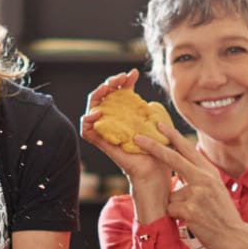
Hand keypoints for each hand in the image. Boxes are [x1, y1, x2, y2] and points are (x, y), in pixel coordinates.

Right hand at [78, 70, 172, 202]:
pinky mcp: (103, 144)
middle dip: (109, 83)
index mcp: (127, 116)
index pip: (119, 93)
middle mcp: (115, 122)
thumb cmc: (161, 152)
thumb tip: (150, 101)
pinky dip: (87, 121)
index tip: (133, 74)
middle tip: (120, 77)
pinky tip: (99, 112)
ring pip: (92, 109)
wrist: (158, 174)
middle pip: (103, 97)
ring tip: (107, 87)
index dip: (123, 81)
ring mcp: (107, 132)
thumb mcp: (159, 126)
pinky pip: (86, 132)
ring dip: (96, 95)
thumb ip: (152, 112)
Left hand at [134, 126, 246, 248]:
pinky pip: (171, 209)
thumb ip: (198, 176)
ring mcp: (197, 194)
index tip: (159, 125)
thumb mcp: (215, 189)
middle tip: (138, 137)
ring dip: (176, 205)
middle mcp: (204, 179)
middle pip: (173, 159)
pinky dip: (176, 216)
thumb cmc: (221, 214)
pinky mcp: (190, 210)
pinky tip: (191, 221)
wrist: (233, 237)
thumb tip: (179, 166)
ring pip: (171, 193)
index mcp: (209, 172)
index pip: (188, 150)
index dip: (172, 136)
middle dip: (153, 147)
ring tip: (195, 214)